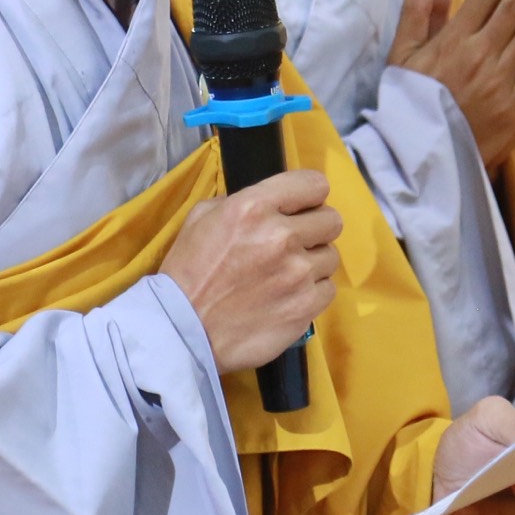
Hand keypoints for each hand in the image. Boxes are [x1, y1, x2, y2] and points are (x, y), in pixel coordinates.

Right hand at [162, 170, 339, 374]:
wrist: (183, 330)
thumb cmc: (188, 271)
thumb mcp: (202, 217)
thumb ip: (241, 201)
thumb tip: (272, 202)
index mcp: (254, 207)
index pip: (314, 184)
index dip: (309, 195)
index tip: (301, 206)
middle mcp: (281, 236)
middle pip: (331, 220)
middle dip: (315, 229)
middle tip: (294, 243)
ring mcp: (298, 274)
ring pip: (331, 257)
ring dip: (312, 263)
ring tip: (286, 275)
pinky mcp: (305, 307)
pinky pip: (327, 290)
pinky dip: (311, 292)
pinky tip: (288, 297)